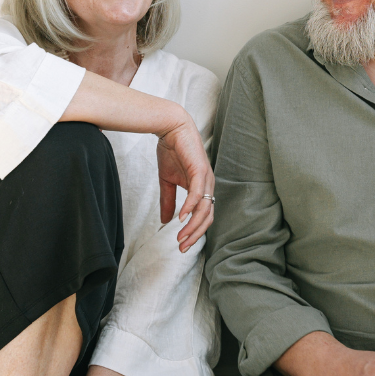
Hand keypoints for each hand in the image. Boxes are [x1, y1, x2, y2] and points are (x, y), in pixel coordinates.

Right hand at [156, 114, 213, 251]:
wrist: (170, 127)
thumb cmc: (171, 151)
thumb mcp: (167, 181)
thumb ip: (168, 201)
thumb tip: (166, 221)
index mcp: (202, 188)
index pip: (203, 216)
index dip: (194, 232)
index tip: (181, 245)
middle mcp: (208, 185)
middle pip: (207, 217)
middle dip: (195, 235)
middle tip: (182, 248)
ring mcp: (206, 178)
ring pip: (204, 209)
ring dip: (192, 226)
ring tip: (180, 237)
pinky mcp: (199, 170)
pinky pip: (197, 193)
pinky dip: (190, 207)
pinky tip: (181, 219)